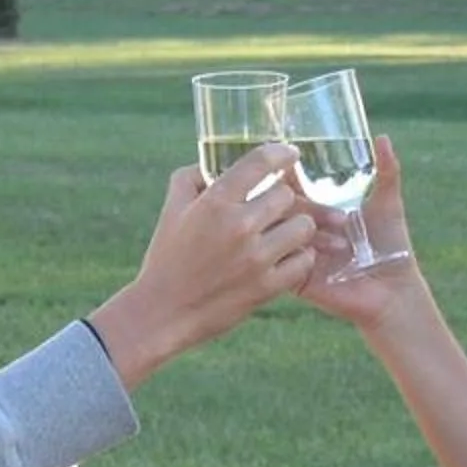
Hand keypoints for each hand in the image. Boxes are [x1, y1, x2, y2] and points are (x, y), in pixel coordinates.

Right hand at [86, 148, 318, 389]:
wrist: (162, 313)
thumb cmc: (166, 259)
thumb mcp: (172, 210)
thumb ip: (190, 178)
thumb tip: (209, 164)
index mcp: (215, 202)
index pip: (261, 162)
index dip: (281, 153)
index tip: (290, 154)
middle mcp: (239, 226)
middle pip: (287, 195)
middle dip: (282, 199)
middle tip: (276, 208)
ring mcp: (256, 258)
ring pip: (303, 227)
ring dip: (297, 228)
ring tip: (285, 234)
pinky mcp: (267, 287)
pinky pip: (304, 262)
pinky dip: (299, 259)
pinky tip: (286, 259)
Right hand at [299, 136, 422, 327]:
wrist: (393, 291)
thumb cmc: (391, 248)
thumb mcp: (388, 203)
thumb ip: (387, 171)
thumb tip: (383, 138)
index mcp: (318, 211)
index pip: (292, 188)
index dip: (288, 175)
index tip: (291, 164)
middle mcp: (303, 231)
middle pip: (283, 209)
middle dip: (303, 206)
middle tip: (333, 216)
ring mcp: (297, 255)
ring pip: (281, 234)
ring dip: (308, 232)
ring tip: (341, 243)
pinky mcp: (296, 280)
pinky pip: (282, 264)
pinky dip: (298, 256)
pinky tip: (318, 254)